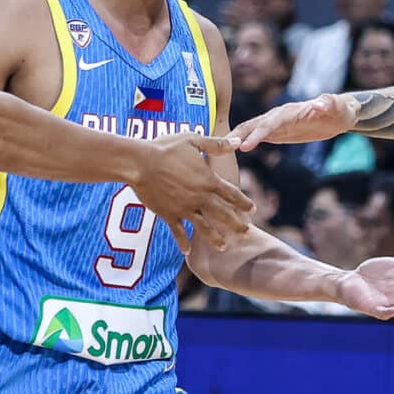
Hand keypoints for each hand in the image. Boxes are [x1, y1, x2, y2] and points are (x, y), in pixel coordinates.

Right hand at [128, 135, 252, 244]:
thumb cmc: (166, 148)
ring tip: (223, 247)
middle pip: (223, 214)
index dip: (243, 202)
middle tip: (247, 233)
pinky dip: (183, 242)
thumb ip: (216, 144)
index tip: (253, 210)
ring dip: (215, 238)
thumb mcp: (193, 141)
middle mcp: (199, 197)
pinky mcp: (169, 214)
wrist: (141, 163)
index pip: (231, 194)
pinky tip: (187, 252)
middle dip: (236, 225)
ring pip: (204, 227)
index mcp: (208, 180)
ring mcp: (184, 208)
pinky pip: (178, 232)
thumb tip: (238, 142)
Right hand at [228, 93, 356, 150]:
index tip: (245, 145)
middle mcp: (280, 116)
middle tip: (222, 146)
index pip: (270, 122)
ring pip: (252, 129)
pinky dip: (244, 141)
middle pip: (254, 124)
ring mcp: (277, 123)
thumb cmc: (341, 109)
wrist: (340, 114)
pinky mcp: (278, 132)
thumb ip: (328, 103)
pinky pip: (257, 136)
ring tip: (220, 148)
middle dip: (239, 134)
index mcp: (291, 111)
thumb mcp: (338, 107)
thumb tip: (321, 103)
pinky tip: (233, 150)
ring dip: (237, 137)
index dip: (257, 133)